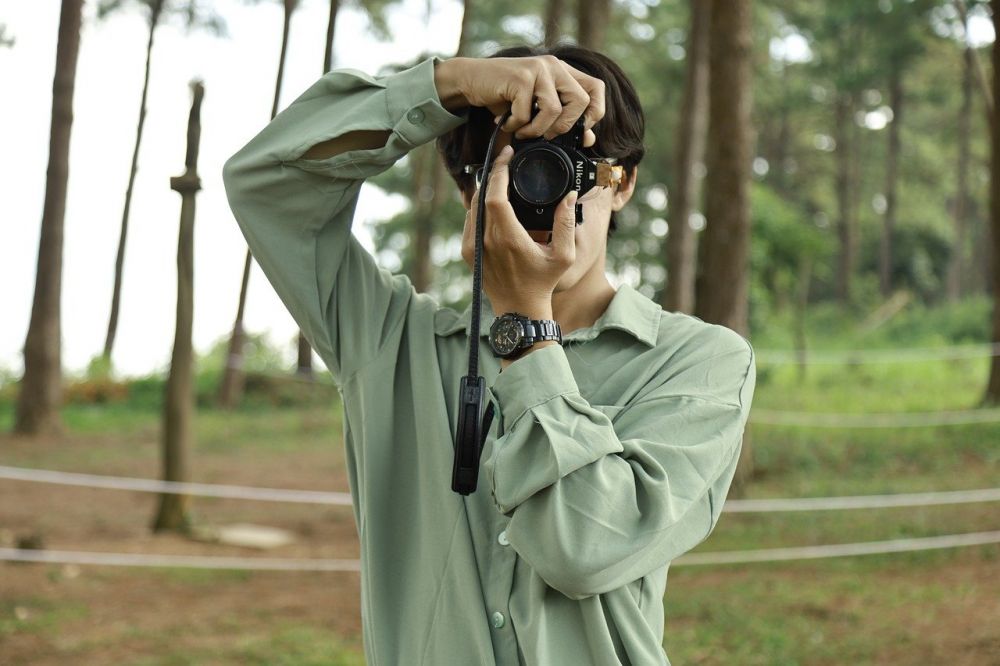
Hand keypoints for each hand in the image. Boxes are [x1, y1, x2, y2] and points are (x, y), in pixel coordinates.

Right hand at [435, 55, 605, 144]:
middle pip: (581, 101)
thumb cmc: (504, 97)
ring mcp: (538, 69)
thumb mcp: (536, 109)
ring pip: (554, 110)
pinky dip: (516, 125)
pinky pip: (527, 112)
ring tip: (521, 131)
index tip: (580, 131)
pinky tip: (505, 123)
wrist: (470, 81)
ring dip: (536, 129)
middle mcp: (554, 66)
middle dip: (565, 126)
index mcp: (563, 72)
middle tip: (546, 135)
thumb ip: (561, 120)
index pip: (597, 88)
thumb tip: (588, 139)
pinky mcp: (521, 77)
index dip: (595, 112)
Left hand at [461, 144, 577, 318]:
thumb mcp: (564, 255)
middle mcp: (486, 241)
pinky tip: (491, 200)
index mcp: (508, 238)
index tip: (506, 155)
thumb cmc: (543, 283)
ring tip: (500, 177)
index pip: (495, 195)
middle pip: (482, 196)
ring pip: (473, 206)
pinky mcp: (467, 253)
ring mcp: (473, 247)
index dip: (499, 171)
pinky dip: (479, 207)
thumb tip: (568, 195)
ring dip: (485, 190)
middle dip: (493, 174)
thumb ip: (566, 223)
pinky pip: (470, 220)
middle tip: (505, 160)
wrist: (519, 310)